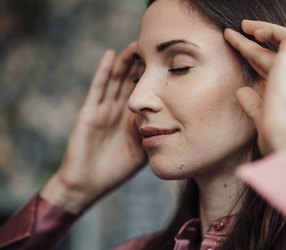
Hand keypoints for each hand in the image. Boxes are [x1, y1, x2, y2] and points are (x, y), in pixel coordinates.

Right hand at [41, 43, 146, 213]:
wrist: (89, 184)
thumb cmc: (116, 169)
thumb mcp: (140, 149)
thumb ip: (149, 131)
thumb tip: (161, 111)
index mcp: (132, 118)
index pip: (146, 93)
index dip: (155, 78)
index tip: (170, 63)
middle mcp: (119, 109)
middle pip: (132, 81)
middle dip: (142, 64)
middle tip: (155, 46)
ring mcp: (104, 108)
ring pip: (116, 79)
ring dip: (126, 61)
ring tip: (137, 44)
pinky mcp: (89, 111)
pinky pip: (98, 88)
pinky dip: (104, 71)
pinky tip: (111, 54)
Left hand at [224, 20, 285, 154]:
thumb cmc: (277, 136)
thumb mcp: (261, 117)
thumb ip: (253, 104)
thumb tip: (241, 92)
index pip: (272, 71)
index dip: (254, 61)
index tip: (237, 53)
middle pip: (272, 56)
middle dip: (250, 46)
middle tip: (231, 36)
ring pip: (281, 43)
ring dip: (261, 32)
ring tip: (242, 27)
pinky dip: (271, 30)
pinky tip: (254, 31)